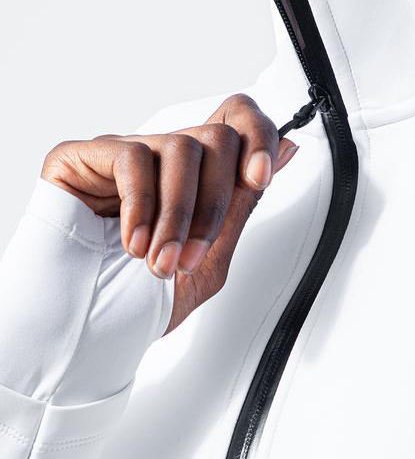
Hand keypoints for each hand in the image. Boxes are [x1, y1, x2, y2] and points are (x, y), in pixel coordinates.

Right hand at [41, 94, 299, 332]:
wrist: (83, 336)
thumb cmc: (139, 303)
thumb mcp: (211, 258)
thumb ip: (243, 204)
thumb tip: (287, 151)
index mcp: (198, 178)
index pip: (237, 122)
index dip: (259, 136)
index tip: (261, 178)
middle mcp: (165, 158)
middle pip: (218, 134)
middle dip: (217, 202)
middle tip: (193, 255)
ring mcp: (126, 153)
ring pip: (181, 146)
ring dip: (179, 215)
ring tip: (159, 262)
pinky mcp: (85, 157)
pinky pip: (132, 158)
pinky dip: (141, 207)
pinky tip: (131, 242)